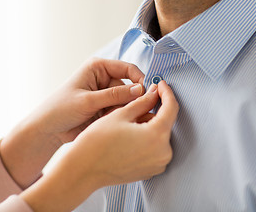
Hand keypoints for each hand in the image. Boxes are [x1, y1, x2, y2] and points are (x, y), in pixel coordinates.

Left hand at [0, 58, 144, 188]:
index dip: (140, 79)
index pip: (127, 69)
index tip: (149, 93)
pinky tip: (114, 124)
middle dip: (132, 100)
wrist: (48, 131)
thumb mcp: (88, 100)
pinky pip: (121, 111)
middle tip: (133, 112)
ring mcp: (106, 95)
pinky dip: (120, 118)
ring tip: (115, 120)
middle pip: (130, 86)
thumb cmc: (60, 109)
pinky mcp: (106, 108)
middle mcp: (104, 79)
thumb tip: (141, 89)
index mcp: (98, 68)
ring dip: (125, 111)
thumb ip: (115, 95)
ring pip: (127, 101)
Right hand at [20, 81, 178, 211]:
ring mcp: (157, 165)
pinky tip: (128, 136)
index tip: (160, 85)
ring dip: (149, 125)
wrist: (83, 170)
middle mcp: (163, 154)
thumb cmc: (97, 143)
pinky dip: (146, 139)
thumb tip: (155, 92)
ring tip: (127, 123)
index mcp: (157, 137)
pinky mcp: (150, 171)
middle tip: (136, 104)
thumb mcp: (121, 114)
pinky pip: (154, 149)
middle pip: (165, 123)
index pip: (171, 108)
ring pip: (159, 136)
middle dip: (154, 110)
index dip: (166, 92)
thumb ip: (143, 102)